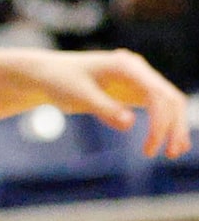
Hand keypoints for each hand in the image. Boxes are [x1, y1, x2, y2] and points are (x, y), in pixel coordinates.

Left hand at [16, 46, 191, 156]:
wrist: (46, 74)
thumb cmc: (59, 81)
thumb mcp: (77, 96)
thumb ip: (103, 108)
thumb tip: (130, 123)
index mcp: (125, 66)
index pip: (156, 94)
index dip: (160, 121)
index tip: (151, 147)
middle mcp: (137, 70)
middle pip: (170, 98)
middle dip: (174, 126)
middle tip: (170, 154)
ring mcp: (138, 79)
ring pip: (168, 103)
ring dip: (174, 127)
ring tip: (172, 153)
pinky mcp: (134, 90)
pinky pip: (158, 107)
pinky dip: (165, 123)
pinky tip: (167, 143)